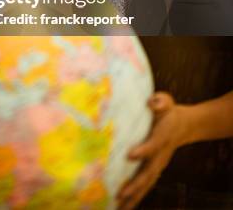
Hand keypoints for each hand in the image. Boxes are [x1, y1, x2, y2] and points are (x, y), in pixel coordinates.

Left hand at [117, 93, 187, 208]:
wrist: (183, 126)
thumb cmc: (169, 112)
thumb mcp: (167, 103)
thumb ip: (161, 102)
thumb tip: (153, 102)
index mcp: (162, 137)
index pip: (153, 145)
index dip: (143, 151)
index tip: (130, 155)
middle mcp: (161, 156)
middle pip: (149, 173)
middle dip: (135, 185)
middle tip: (120, 194)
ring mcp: (158, 165)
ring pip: (146, 184)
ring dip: (133, 197)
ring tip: (118, 207)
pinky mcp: (154, 170)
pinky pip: (145, 186)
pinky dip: (135, 197)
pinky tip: (122, 206)